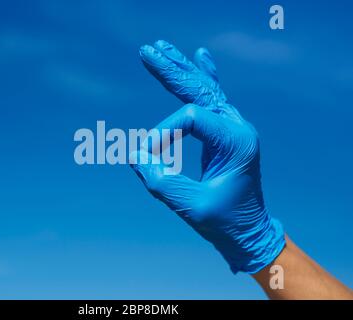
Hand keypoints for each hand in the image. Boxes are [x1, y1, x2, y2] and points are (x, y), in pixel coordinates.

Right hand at [131, 41, 285, 273]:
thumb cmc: (224, 221)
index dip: (163, 133)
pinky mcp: (225, 131)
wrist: (248, 230)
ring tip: (160, 47)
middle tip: (147, 50)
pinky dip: (203, 76)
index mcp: (236, 141)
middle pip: (199, 89)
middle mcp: (238, 127)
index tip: (147, 156)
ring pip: (204, 89)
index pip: (191, 118)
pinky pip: (212, 98)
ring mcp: (233, 126)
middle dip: (171, 71)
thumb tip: (135, 153)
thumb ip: (160, 180)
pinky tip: (201, 55)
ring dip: (180, 69)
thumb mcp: (190, 205)